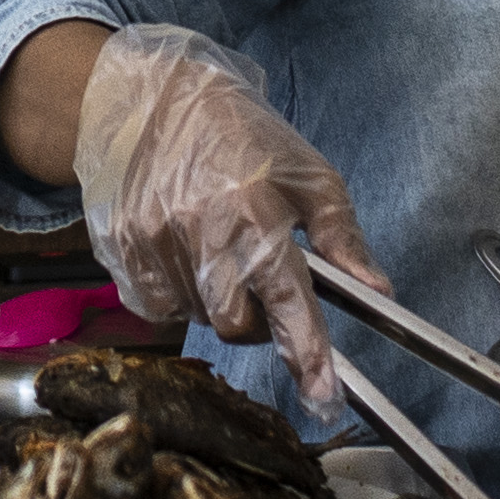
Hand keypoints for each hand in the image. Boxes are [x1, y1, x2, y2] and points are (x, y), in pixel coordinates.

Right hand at [66, 24, 379, 403]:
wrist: (152, 100)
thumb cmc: (244, 136)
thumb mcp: (309, 175)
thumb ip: (342, 238)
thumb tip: (379, 293)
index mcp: (255, 212)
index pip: (288, 300)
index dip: (308, 354)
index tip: (323, 398)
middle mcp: (201, 233)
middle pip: (235, 325)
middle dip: (257, 321)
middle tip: (261, 281)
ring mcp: (153, 244)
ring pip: (197, 316)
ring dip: (217, 300)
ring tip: (218, 246)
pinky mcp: (120, 251)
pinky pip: (156, 305)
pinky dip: (178, 293)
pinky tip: (184, 251)